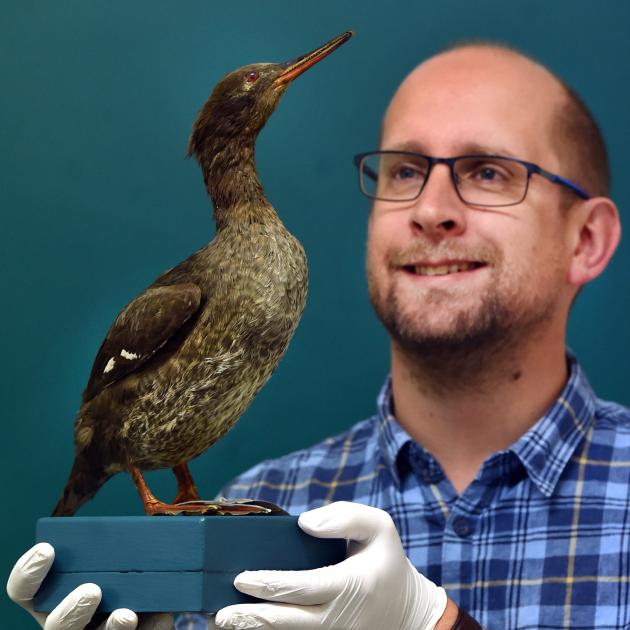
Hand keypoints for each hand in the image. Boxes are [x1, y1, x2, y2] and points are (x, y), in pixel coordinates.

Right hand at [6, 543, 172, 628]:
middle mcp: (66, 624)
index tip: (47, 549)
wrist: (149, 607)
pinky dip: (146, 629)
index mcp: (56, 599)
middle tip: (92, 590)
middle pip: (54, 627)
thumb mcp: (115, 565)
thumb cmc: (125, 579)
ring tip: (126, 615)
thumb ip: (117, 555)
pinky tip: (156, 618)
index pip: (25, 592)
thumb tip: (137, 536)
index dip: (28, 573)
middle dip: (71, 611)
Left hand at [214, 501, 447, 629]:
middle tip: (218, 614)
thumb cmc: (387, 562)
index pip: (302, 587)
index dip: (269, 584)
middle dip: (250, 618)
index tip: (241, 578)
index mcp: (349, 586)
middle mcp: (337, 618)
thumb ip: (345, 517)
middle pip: (287, 622)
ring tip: (219, 622)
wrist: (407, 611)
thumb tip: (305, 523)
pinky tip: (244, 627)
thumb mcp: (379, 526)